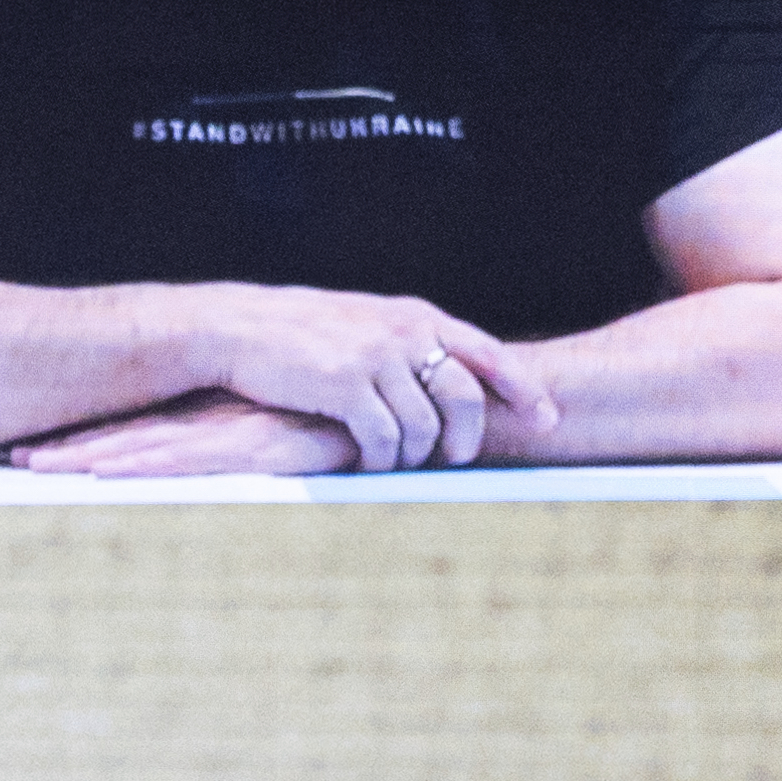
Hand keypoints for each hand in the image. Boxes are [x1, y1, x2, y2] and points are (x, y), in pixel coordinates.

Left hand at [13, 390, 354, 477]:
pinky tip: (105, 473)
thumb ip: (244, 441)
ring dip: (88, 459)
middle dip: (69, 449)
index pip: (136, 431)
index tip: (35, 449)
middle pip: (125, 438)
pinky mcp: (255, 449)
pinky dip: (144, 468)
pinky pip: (188, 463)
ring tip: (34, 465)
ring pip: (143, 449)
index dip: (87, 440)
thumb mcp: (281, 433)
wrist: (396, 400)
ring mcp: (229, 434)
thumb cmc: (340, 420)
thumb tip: (207, 457)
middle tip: (11, 456)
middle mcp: (211, 423)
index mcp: (211, 420)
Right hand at [188, 285, 553, 471]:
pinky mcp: (343, 387)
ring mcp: (374, 360)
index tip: (547, 418)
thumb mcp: (363, 321)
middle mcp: (402, 335)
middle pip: (464, 397)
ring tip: (397, 463)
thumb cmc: (295, 331)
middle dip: (467, 437)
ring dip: (415, 455)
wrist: (235, 327)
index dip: (523, 389)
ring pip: (422, 426)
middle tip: (456, 459)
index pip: (488, 354)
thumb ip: (405, 342)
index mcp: (414, 316)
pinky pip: (383, 439)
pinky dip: (382, 460)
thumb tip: (442, 380)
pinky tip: (371, 464)